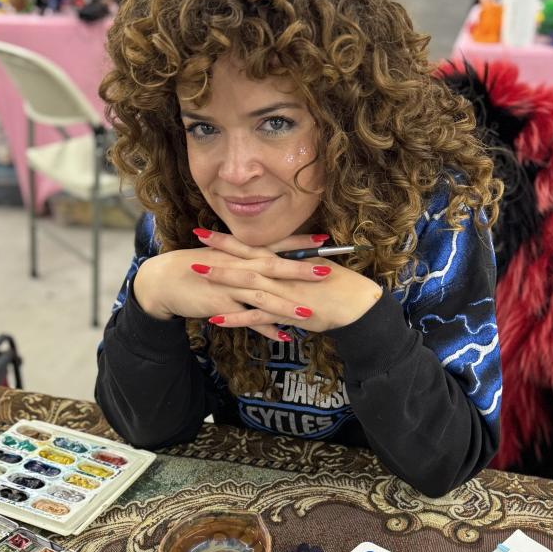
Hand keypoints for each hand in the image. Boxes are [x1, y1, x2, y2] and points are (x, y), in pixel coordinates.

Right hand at [133, 245, 314, 340]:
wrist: (165, 280)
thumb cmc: (196, 267)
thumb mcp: (224, 257)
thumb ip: (247, 257)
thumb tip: (270, 258)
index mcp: (242, 253)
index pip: (275, 244)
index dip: (299, 242)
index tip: (323, 240)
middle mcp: (239, 267)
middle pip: (274, 267)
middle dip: (300, 269)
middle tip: (326, 271)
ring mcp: (230, 287)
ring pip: (262, 295)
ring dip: (285, 304)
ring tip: (308, 312)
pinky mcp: (222, 307)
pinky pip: (247, 319)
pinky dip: (265, 328)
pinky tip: (283, 336)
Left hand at [190, 229, 382, 336]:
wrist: (357, 305)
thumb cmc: (341, 287)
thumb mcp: (316, 269)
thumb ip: (296, 265)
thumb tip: (282, 261)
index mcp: (288, 261)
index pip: (254, 247)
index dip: (230, 240)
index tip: (207, 233)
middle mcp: (283, 273)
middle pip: (247, 259)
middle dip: (220, 251)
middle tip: (195, 241)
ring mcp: (284, 292)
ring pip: (247, 283)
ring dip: (223, 278)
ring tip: (199, 273)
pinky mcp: (287, 312)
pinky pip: (257, 316)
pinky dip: (236, 317)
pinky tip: (216, 318)